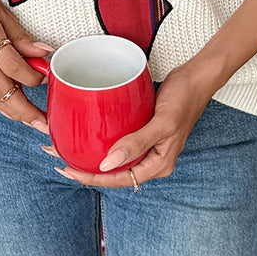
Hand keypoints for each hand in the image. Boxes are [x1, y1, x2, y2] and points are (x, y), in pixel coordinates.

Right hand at [0, 0, 52, 131]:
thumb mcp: (2, 9)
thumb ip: (22, 37)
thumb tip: (44, 54)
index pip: (13, 65)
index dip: (33, 76)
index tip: (47, 79)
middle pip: (1, 90)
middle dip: (24, 110)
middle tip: (44, 123)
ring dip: (11, 111)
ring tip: (30, 121)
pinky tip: (9, 108)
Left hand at [46, 59, 222, 187]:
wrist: (197, 77)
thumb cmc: (184, 99)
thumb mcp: (162, 123)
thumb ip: (136, 143)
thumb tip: (107, 164)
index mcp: (158, 164)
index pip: (119, 178)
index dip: (92, 177)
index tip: (69, 169)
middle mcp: (151, 158)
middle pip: (114, 171)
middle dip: (86, 167)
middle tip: (59, 157)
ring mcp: (148, 144)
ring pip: (115, 156)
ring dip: (92, 154)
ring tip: (66, 147)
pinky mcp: (144, 129)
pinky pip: (120, 140)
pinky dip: (103, 139)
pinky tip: (89, 134)